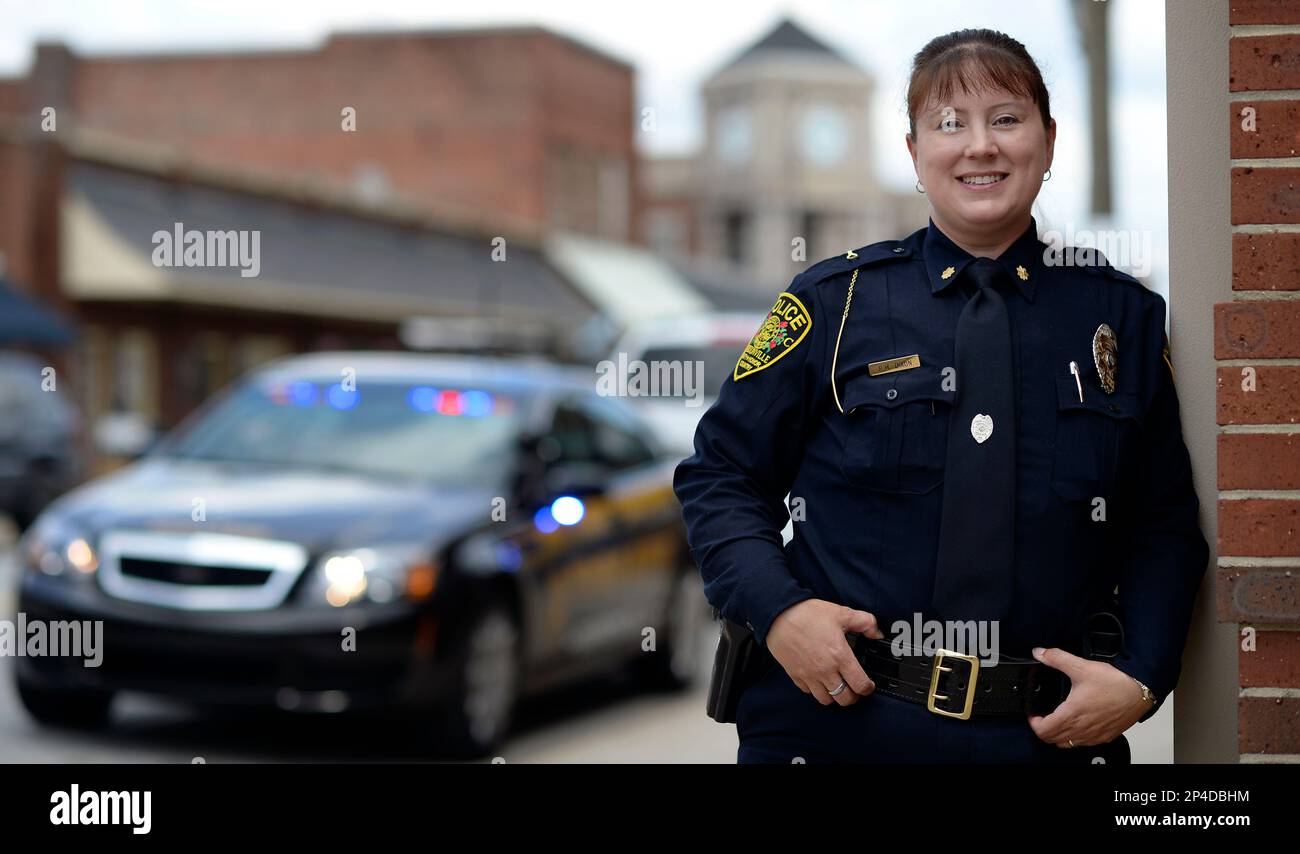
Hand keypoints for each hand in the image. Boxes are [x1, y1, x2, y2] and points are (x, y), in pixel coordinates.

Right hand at [765, 599, 884, 706]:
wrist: (779, 614)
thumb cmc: (808, 614)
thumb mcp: (841, 613)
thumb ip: (865, 622)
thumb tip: (877, 632)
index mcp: (840, 656)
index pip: (860, 685)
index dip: (868, 688)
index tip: (868, 685)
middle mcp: (825, 670)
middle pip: (844, 699)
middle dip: (853, 697)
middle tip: (854, 688)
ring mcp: (809, 675)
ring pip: (826, 700)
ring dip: (834, 696)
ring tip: (837, 686)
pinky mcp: (795, 675)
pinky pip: (808, 691)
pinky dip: (815, 689)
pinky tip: (818, 679)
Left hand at [1026, 646, 1153, 747]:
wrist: (1140, 692)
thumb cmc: (1115, 683)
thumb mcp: (1081, 666)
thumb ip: (1057, 658)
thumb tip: (1039, 653)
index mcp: (1072, 714)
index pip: (1043, 731)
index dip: (1033, 723)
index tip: (1032, 714)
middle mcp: (1082, 729)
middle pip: (1053, 740)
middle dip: (1043, 729)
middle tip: (1042, 717)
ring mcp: (1094, 735)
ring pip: (1067, 744)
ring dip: (1058, 735)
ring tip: (1057, 720)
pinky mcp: (1105, 736)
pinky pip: (1084, 744)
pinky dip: (1074, 738)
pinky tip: (1077, 724)